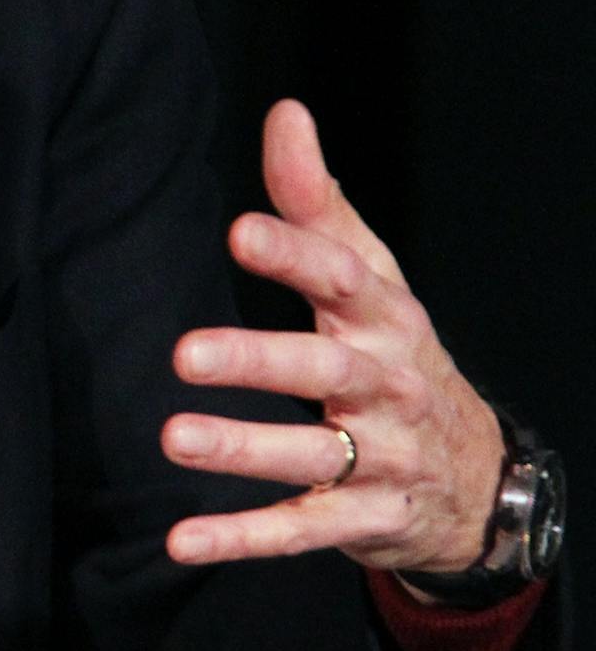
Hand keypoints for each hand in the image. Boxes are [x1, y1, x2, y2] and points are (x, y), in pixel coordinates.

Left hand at [161, 99, 500, 573]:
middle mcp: (386, 388)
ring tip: (172, 437)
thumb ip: (315, 199)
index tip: (238, 231)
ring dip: (240, 450)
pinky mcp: (360, 521)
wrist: (477, 476)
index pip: (341, 279)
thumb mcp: (370, 273)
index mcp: (384, 319)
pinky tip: (180, 538)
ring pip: (309, 455)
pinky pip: (298, 531)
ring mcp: (378, 459)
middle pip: (321, 371)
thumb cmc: (395, 351)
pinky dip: (240, 538)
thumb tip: (285, 111)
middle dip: (256, 361)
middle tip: (183, 353)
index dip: (293, 254)